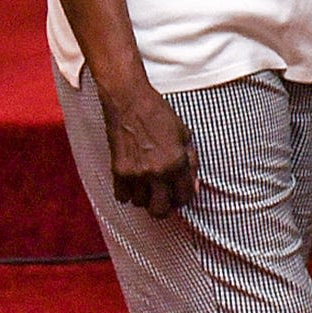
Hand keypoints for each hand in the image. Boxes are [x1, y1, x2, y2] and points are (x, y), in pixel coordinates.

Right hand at [103, 84, 199, 217]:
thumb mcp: (184, 135)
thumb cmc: (159, 114)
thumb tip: (193, 186)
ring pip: (139, 204)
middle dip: (164, 207)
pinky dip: (127, 193)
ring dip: (144, 197)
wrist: (129, 101)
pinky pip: (122, 196)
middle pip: (159, 210)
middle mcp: (156, 171)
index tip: (180, 195)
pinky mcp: (118, 170)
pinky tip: (133, 182)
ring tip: (147, 184)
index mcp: (177, 162)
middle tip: (164, 197)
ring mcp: (135, 173)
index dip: (184, 198)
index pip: (184, 197)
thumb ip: (191, 163)